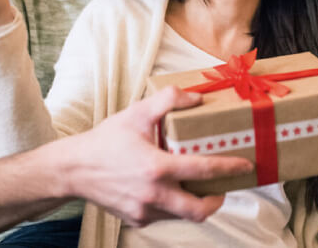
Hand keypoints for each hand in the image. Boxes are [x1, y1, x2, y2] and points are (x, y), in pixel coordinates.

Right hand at [61, 86, 252, 226]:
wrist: (72, 169)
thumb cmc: (106, 140)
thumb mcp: (137, 113)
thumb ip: (169, 100)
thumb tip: (197, 98)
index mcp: (156, 168)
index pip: (204, 171)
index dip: (229, 168)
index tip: (245, 165)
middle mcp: (153, 195)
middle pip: (199, 211)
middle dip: (218, 200)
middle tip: (224, 186)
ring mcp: (144, 211)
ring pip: (182, 215)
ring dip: (195, 202)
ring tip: (199, 184)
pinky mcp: (136, 220)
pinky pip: (164, 216)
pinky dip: (173, 205)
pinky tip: (171, 188)